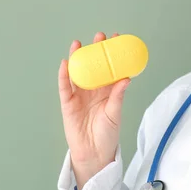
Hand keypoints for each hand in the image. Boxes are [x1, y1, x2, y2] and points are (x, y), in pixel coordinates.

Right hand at [58, 32, 130, 189]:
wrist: (94, 153)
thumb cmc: (107, 134)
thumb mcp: (115, 113)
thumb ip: (118, 96)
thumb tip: (126, 78)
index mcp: (108, 91)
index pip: (110, 68)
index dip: (113, 55)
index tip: (117, 39)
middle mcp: (93, 90)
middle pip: (94, 66)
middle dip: (95, 51)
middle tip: (99, 36)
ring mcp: (79, 96)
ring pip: (78, 73)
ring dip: (78, 58)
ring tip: (78, 44)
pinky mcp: (68, 103)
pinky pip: (65, 87)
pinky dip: (64, 75)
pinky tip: (65, 64)